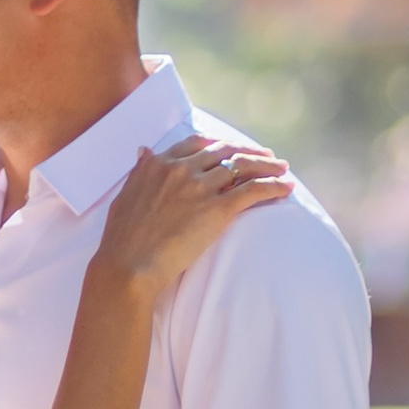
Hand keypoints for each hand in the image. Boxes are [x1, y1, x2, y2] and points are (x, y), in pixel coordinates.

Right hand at [97, 135, 289, 292]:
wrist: (127, 265)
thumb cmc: (121, 239)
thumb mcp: (125, 195)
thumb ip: (140, 171)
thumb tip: (144, 151)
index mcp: (158, 163)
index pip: (197, 143)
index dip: (220, 143)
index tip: (232, 148)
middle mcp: (180, 169)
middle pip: (224, 150)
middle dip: (249, 151)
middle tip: (266, 156)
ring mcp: (199, 187)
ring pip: (243, 166)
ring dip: (267, 166)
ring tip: (283, 169)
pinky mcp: (217, 209)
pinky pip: (253, 190)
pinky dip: (273, 186)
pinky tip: (286, 187)